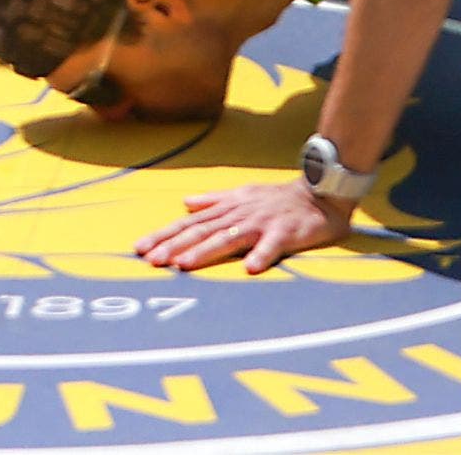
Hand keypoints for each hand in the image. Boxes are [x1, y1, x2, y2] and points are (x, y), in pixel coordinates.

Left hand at [134, 179, 353, 273]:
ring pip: (229, 238)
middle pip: (202, 231)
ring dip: (205, 251)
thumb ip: (214, 200)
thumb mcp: (242, 194)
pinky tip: (250, 270)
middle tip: (152, 261)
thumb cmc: (278, 198)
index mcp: (228, 209)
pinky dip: (261, 256)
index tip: (140, 248)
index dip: (164, 235)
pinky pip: (273, 246)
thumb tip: (186, 202)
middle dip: (175, 246)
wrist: (319, 191)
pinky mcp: (286, 232)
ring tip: (183, 265)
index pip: (189, 223)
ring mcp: (262, 223)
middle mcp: (240, 215)